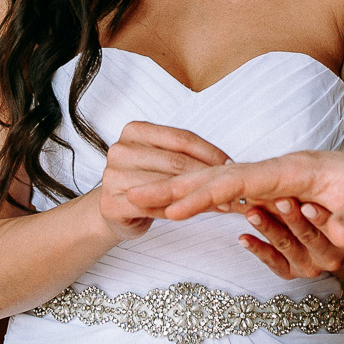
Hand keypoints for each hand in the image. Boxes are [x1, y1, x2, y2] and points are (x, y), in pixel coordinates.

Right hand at [94, 121, 230, 241]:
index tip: (231, 165)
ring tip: (221, 204)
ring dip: (197, 196)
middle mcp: (120, 150)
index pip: (181, 138)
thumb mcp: (163, 160)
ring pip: (167, 185)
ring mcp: (112, 176)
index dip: (210, 152)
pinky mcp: (111, 203)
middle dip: (207, 176)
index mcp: (134, 130)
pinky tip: (194, 213)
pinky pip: (154, 207)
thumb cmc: (145, 180)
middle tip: (232, 189)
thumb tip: (228, 164)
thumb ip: (187, 156)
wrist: (115, 208)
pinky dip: (177, 211)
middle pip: (176, 161)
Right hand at [127, 149, 343, 252]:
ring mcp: (274, 188)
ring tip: (150, 198)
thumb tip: (341, 240)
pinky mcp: (277, 201)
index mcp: (290, 171)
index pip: (237, 182)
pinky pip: (236, 202)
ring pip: (220, 191)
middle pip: (214, 181)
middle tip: (130, 194)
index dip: (202, 195)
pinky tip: (195, 212)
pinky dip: (210, 202)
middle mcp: (276, 177)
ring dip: (189, 195)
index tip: (169, 208)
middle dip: (173, 188)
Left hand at [240, 200, 343, 278]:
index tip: (307, 205)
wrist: (332, 218)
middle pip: (308, 236)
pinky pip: (274, 262)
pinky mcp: (292, 269)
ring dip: (269, 229)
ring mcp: (310, 263)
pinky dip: (258, 249)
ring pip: (287, 246)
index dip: (320, 218)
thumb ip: (331, 193)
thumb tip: (321, 188)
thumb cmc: (333, 197)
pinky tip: (244, 238)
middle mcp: (330, 254)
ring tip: (253, 214)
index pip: (335, 229)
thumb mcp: (337, 193)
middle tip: (280, 201)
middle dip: (292, 218)